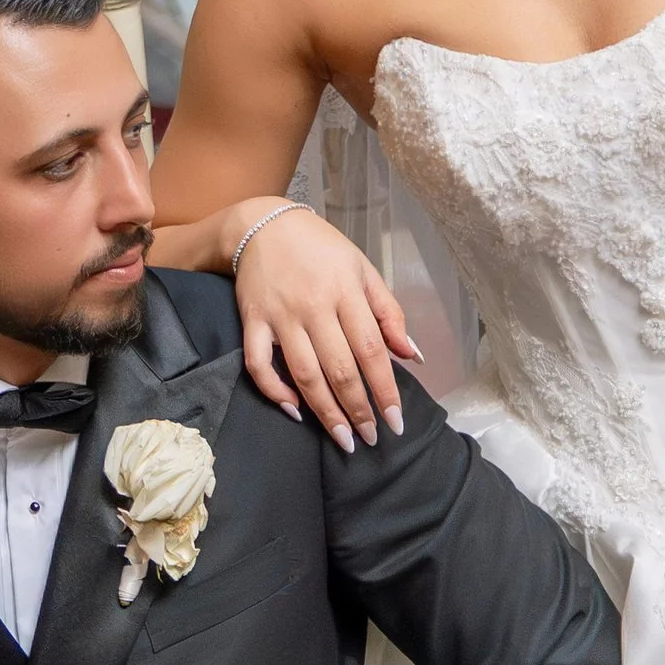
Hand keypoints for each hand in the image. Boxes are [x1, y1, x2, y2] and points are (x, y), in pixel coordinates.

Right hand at [228, 200, 417, 452]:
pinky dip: (274, 391)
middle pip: (340, 369)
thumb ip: (389, 313)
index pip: (371, 351)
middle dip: (358, 410)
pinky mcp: (252, 322)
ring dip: (325, 412)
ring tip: (343, 439)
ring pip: (304, 374)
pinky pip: (258, 364)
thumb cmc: (322, 250)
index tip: (396, 422)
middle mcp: (314, 307)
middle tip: (370, 438)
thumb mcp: (363, 270)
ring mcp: (281, 316)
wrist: (263, 225)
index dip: (385, 390)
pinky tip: (294, 410)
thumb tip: (412, 356)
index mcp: (347, 293)